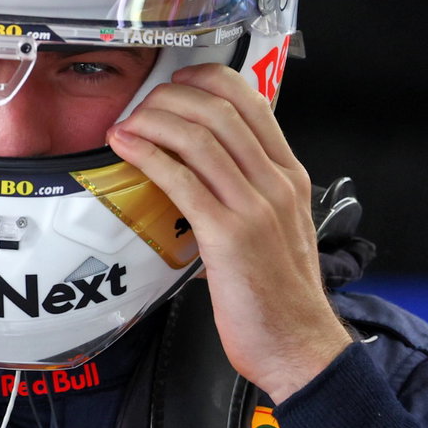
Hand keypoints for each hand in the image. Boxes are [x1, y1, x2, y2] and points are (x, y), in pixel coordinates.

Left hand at [108, 64, 350, 403]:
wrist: (300, 347)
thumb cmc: (283, 296)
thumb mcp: (281, 228)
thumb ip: (251, 195)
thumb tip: (208, 171)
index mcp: (290, 176)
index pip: (252, 102)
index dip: (207, 80)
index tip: (176, 82)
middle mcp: (276, 184)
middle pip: (220, 111)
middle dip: (171, 97)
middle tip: (142, 106)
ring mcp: (255, 208)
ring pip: (201, 138)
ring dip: (154, 121)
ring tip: (127, 124)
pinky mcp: (228, 237)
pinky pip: (183, 181)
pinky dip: (150, 156)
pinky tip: (127, 148)